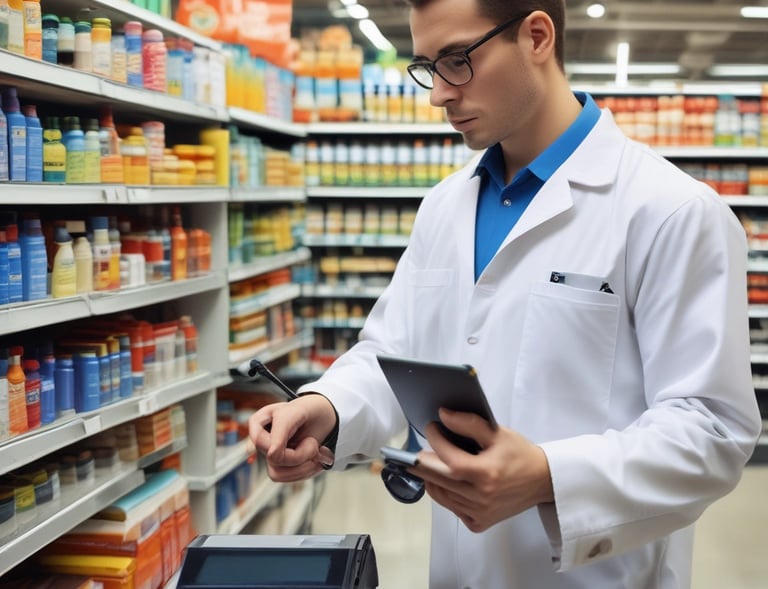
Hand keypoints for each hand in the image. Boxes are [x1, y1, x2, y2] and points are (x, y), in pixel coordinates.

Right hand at [248, 394, 336, 481]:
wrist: (326, 420)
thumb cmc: (310, 411)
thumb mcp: (297, 412)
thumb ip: (281, 430)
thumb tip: (271, 455)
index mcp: (259, 422)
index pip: (259, 441)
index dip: (281, 444)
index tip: (307, 439)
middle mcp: (262, 440)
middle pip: (272, 459)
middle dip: (299, 454)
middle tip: (313, 443)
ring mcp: (270, 456)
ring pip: (278, 473)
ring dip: (304, 465)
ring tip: (315, 451)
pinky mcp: (280, 469)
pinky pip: (288, 479)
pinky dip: (306, 471)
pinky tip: (313, 460)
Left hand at [411, 408, 553, 531]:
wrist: (542, 481)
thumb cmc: (520, 455)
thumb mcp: (497, 433)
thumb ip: (469, 423)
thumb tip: (443, 416)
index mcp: (486, 473)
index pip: (448, 458)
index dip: (435, 441)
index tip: (431, 428)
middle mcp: (481, 497)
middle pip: (438, 479)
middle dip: (423, 462)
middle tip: (420, 449)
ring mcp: (479, 513)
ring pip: (441, 495)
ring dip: (433, 478)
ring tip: (432, 463)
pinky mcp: (479, 523)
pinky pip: (452, 509)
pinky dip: (446, 495)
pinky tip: (449, 482)